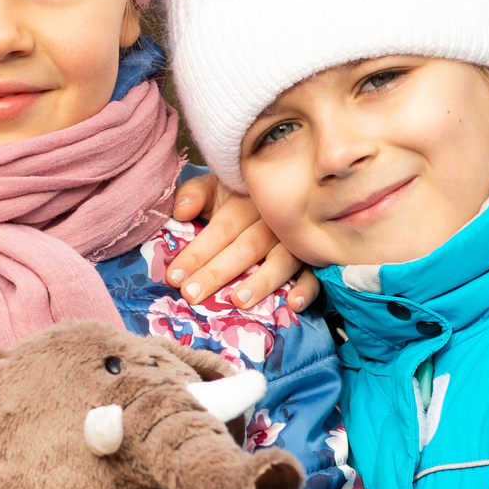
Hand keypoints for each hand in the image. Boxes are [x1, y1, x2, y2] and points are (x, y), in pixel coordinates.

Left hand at [166, 177, 318, 312]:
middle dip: (217, 272)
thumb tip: (181, 211)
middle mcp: (273, 221)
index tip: (174, 277)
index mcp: (246, 202)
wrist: (280, 184)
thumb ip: (194, 195)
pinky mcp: (311, 257)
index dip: (197, 253)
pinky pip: (314, 274)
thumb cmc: (237, 194)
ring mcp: (295, 240)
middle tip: (193, 295)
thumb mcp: (214, 187)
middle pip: (247, 247)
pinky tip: (293, 304)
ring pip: (282, 260)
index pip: (221, 229)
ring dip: (262, 281)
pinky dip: (307, 290)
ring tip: (238, 300)